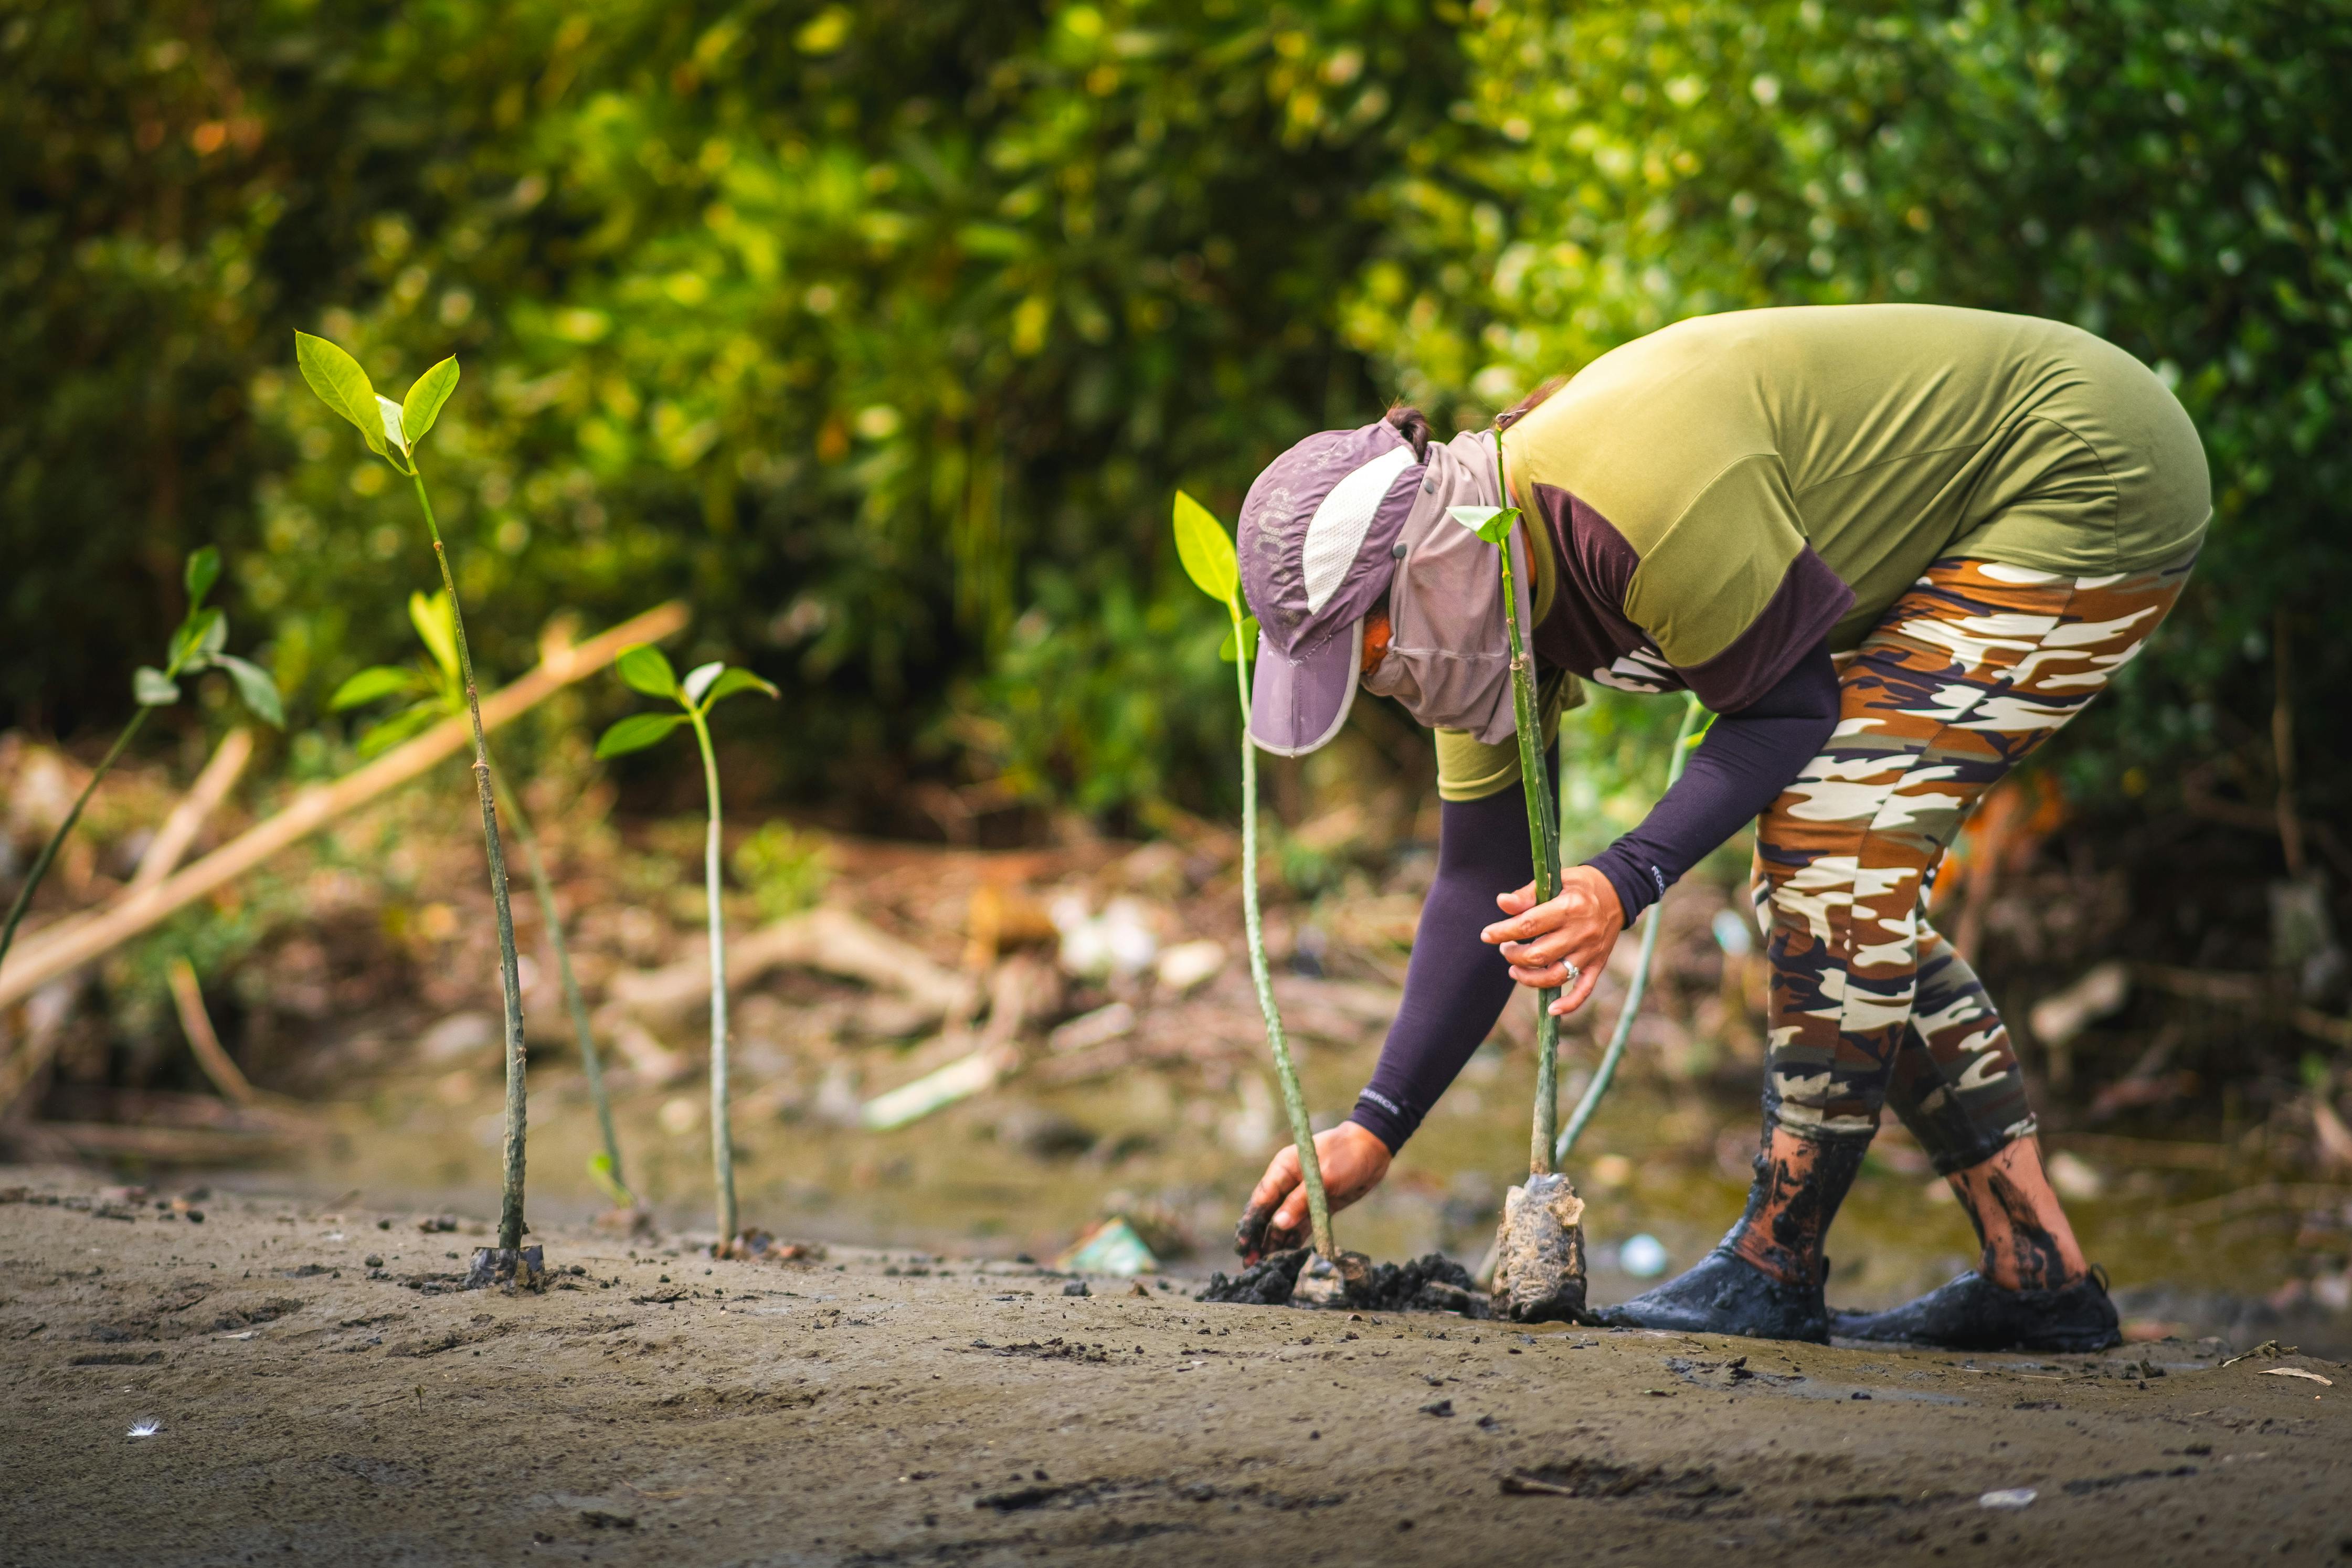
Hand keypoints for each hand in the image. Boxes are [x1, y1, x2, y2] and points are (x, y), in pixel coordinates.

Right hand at [1233, 1121, 1391, 1260]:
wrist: (1373, 1148)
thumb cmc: (1346, 1155)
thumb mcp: (1323, 1178)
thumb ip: (1300, 1201)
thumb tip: (1277, 1225)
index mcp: (1283, 1169)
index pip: (1261, 1200)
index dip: (1250, 1223)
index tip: (1243, 1245)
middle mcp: (1288, 1183)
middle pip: (1267, 1214)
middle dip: (1257, 1238)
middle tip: (1249, 1263)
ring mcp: (1302, 1196)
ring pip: (1282, 1224)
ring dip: (1274, 1243)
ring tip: (1265, 1267)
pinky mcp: (1317, 1206)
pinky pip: (1301, 1227)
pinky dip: (1293, 1241)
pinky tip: (1286, 1258)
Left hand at [1481, 863, 1623, 1015]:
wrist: (1617, 893)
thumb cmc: (1580, 885)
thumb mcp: (1555, 880)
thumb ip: (1528, 894)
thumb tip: (1502, 902)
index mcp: (1570, 907)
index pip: (1529, 924)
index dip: (1503, 931)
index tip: (1487, 935)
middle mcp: (1582, 933)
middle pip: (1540, 954)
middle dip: (1514, 955)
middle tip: (1504, 949)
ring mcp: (1590, 952)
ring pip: (1556, 976)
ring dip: (1530, 978)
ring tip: (1514, 969)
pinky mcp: (1597, 964)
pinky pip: (1584, 990)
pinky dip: (1569, 1004)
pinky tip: (1551, 1010)